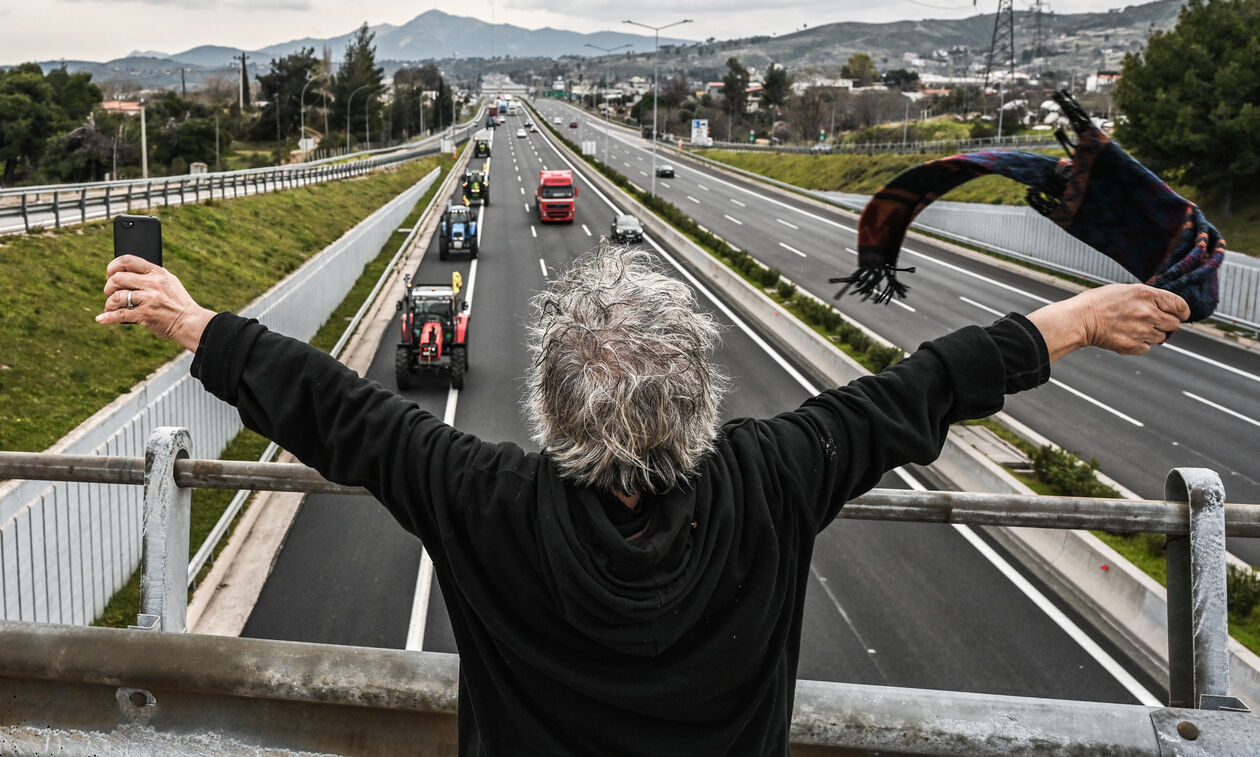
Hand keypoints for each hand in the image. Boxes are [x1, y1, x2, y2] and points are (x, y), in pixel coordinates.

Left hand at [96, 255, 215, 351]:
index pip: (128, 260)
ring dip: (109, 303)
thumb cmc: (178, 303)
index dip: (113, 266)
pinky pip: (120, 314)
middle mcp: (152, 284)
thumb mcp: (169, 282)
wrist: (190, 322)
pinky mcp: (145, 315)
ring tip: (111, 307)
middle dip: (109, 286)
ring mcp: (149, 299)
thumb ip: (151, 275)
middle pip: (118, 278)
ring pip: (117, 296)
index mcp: (157, 272)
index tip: (110, 273)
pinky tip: (101, 319)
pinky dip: (107, 317)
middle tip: (110, 293)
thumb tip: (127, 272)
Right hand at [1026, 283, 1189, 361]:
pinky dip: (1140, 344)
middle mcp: (1148, 312)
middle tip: (1152, 322)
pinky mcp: (1134, 345)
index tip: (1181, 314)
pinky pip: (1148, 347)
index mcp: (1146, 295)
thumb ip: (1147, 298)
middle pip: (1174, 323)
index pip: (1180, 305)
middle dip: (1166, 323)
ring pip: (1162, 337)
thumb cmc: (1097, 303)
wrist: (1079, 320)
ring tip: (1134, 329)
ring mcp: (1142, 330)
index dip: (1182, 311)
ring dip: (1152, 334)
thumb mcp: (1125, 290)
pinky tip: (1127, 336)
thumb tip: (1164, 307)